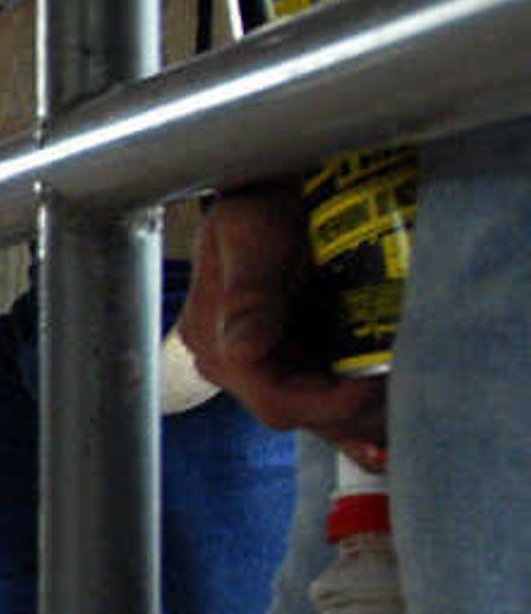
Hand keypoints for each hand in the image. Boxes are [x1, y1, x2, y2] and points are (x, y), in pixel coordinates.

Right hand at [176, 186, 389, 465]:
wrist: (271, 181)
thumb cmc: (260, 202)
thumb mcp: (250, 236)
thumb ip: (248, 293)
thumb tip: (242, 348)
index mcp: (216, 337)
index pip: (273, 398)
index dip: (326, 406)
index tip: (371, 388)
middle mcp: (232, 356)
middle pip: (294, 411)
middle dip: (347, 418)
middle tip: (397, 413)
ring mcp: (259, 357)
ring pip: (309, 409)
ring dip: (352, 421)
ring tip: (394, 432)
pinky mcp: (286, 350)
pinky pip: (318, 391)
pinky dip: (349, 410)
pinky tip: (375, 430)